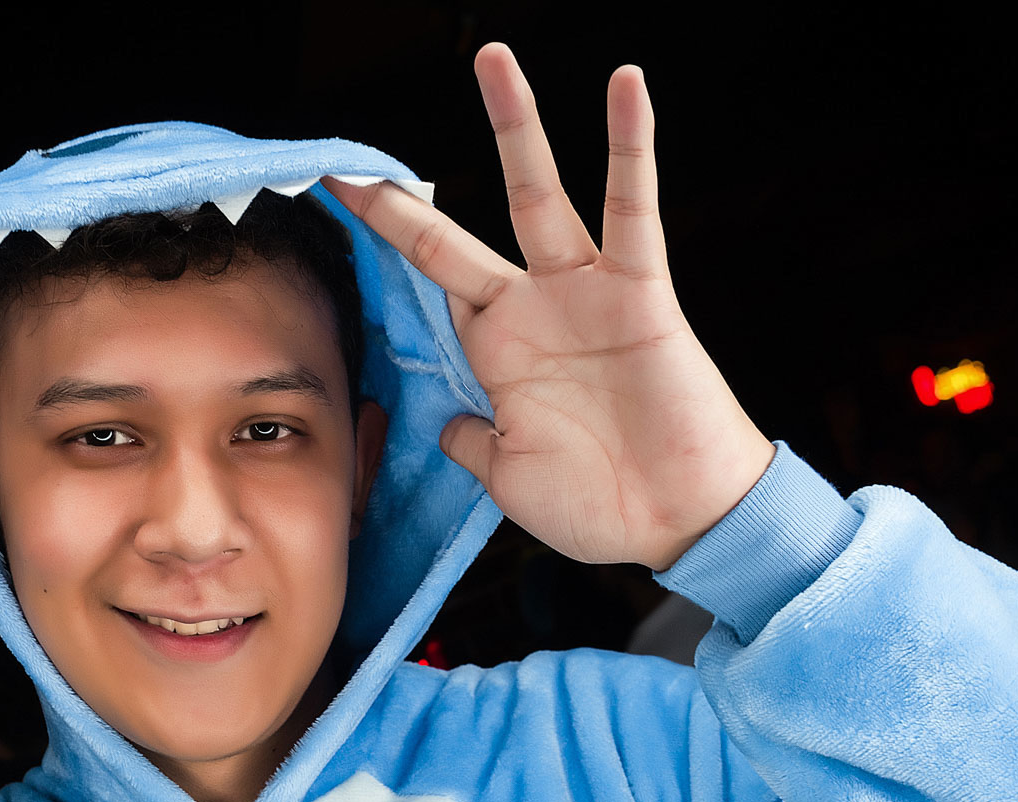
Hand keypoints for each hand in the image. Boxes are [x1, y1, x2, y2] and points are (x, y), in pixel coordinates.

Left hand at [326, 44, 775, 571]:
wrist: (680, 526)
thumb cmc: (600, 507)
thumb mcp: (509, 477)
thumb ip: (472, 443)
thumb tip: (444, 424)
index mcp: (496, 355)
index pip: (428, 286)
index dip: (385, 251)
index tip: (338, 207)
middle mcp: (532, 313)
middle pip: (451, 239)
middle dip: (401, 200)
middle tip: (351, 157)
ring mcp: (584, 296)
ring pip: (539, 196)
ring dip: (515, 128)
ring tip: (491, 60)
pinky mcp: (640, 293)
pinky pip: (636, 210)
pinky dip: (632, 148)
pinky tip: (626, 86)